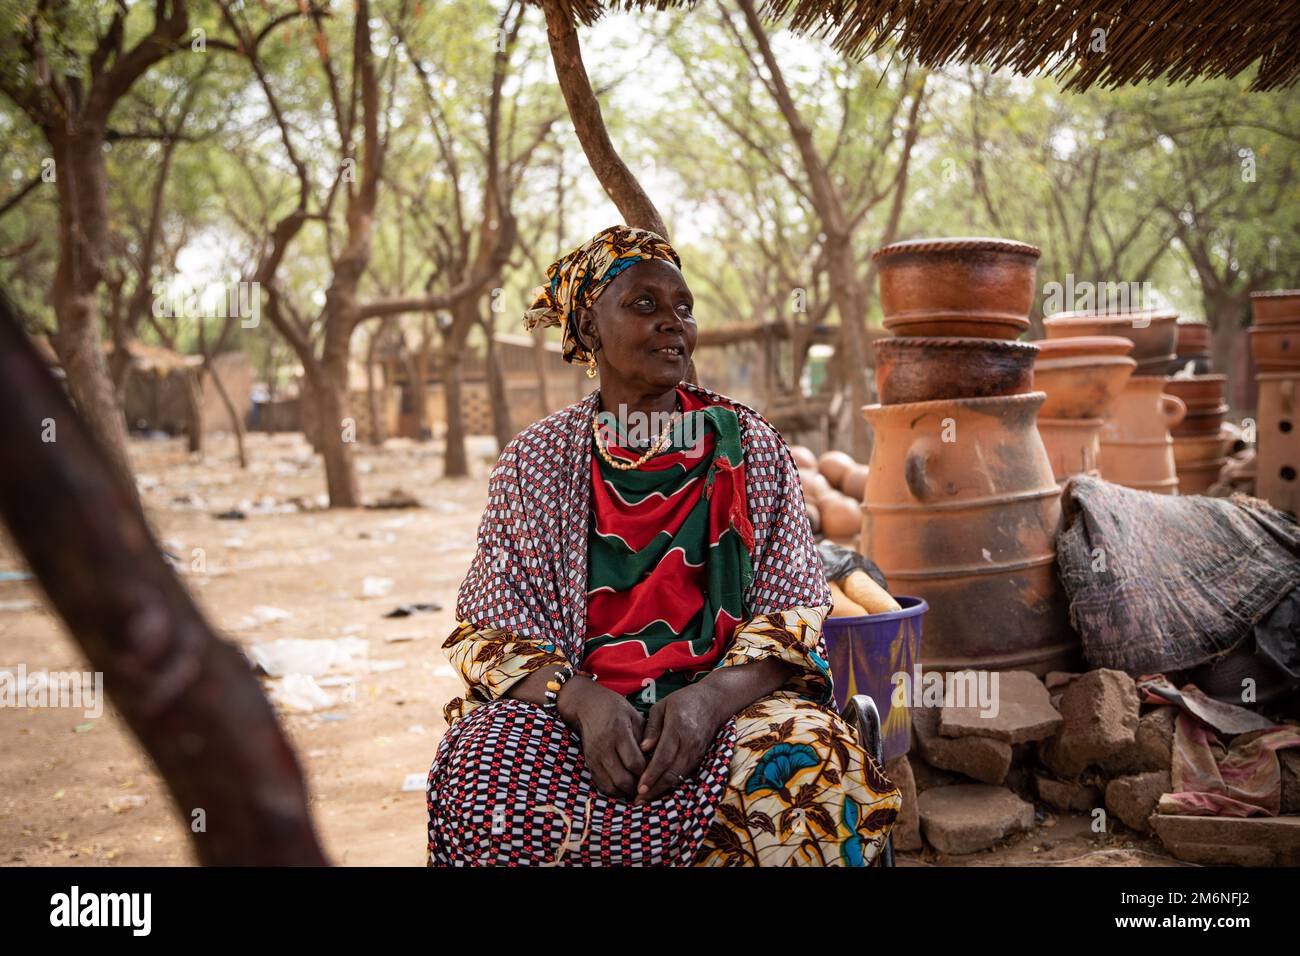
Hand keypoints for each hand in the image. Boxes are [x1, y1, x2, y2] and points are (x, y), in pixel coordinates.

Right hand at [559, 678, 646, 800]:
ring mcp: (594, 757)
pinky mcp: (589, 763)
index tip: (655, 772)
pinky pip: (601, 785)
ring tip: (637, 787)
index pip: (635, 763)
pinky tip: (624, 786)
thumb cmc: (615, 709)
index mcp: (619, 733)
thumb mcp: (634, 716)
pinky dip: (614, 791)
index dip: (647, 772)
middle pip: (622, 779)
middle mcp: (604, 748)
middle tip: (648, 784)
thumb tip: (655, 759)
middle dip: (637, 786)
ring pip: (611, 786)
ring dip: (625, 792)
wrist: (587, 706)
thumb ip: (645, 737)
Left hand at [635, 683, 724, 803]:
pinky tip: (659, 789)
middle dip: (654, 789)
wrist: (713, 702)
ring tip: (645, 799)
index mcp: (678, 729)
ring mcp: (696, 752)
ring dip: (662, 790)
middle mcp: (689, 744)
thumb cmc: (683, 701)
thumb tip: (643, 749)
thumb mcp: (662, 707)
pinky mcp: (700, 757)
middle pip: (672, 772)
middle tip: (638, 801)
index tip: (639, 788)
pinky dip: (672, 784)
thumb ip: (651, 728)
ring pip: (679, 777)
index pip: (663, 757)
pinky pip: (685, 774)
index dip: (651, 775)